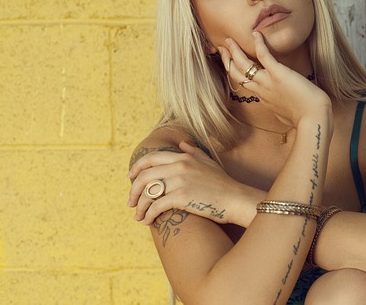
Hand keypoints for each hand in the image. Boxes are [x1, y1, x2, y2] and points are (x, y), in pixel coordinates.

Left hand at [127, 141, 251, 225]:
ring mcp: (179, 181)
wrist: (235, 199)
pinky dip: (148, 215)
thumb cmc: (223, 183)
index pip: (151, 158)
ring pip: (148, 192)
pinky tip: (147, 221)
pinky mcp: (181, 197)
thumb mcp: (208, 162)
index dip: (137, 168)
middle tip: (131, 202)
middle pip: (144, 176)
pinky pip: (155, 206)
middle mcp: (179, 166)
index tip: (130, 178)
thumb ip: (193, 151)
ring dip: (139, 206)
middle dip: (133, 190)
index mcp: (183, 157)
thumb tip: (182, 144)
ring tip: (138, 216)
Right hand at [220, 32, 331, 127]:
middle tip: (222, 47)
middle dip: (227, 59)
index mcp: (263, 98)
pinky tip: (256, 34)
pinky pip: (264, 56)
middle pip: (236, 74)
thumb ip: (281, 108)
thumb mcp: (287, 114)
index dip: (234, 72)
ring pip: (243, 65)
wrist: (312, 119)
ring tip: (229, 40)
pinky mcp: (278, 74)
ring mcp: (268, 82)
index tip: (230, 63)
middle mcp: (261, 90)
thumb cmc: (305, 118)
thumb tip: (283, 109)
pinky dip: (259, 44)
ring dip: (235, 51)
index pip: (243, 83)